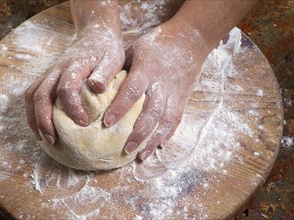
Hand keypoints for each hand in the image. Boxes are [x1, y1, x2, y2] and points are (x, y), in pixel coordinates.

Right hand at [25, 24, 124, 143]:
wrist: (96, 34)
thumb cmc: (107, 50)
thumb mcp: (113, 59)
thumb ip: (105, 73)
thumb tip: (96, 88)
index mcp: (75, 65)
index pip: (66, 88)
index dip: (72, 108)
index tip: (83, 124)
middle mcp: (57, 69)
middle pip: (41, 95)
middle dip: (44, 120)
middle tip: (53, 140)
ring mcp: (50, 72)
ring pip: (33, 95)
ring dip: (35, 118)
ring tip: (44, 138)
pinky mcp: (48, 76)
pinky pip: (33, 93)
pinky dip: (33, 111)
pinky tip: (41, 126)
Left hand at [103, 22, 209, 160]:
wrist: (190, 39)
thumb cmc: (158, 43)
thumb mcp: (135, 49)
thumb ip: (122, 68)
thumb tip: (103, 86)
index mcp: (147, 70)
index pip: (132, 91)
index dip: (119, 108)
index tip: (106, 123)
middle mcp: (162, 84)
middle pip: (150, 113)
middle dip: (138, 133)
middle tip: (126, 150)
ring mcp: (175, 93)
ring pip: (165, 120)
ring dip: (153, 139)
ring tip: (142, 155)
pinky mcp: (183, 98)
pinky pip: (177, 118)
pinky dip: (169, 133)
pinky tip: (160, 145)